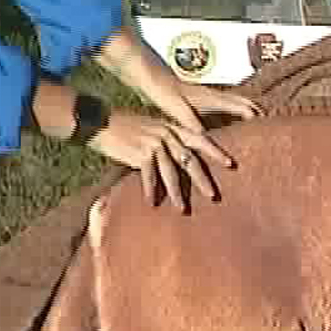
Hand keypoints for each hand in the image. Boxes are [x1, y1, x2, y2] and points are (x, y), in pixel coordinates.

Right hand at [86, 108, 240, 212]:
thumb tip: (177, 161)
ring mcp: (154, 142)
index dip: (216, 152)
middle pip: (190, 159)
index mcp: (172, 127)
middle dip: (203, 179)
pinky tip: (153, 203)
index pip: (200, 139)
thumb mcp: (150, 129)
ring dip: (176, 193)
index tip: (231, 164)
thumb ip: (166, 143)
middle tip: (214, 196)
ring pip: (171, 172)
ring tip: (182, 209)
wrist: (99, 122)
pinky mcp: (140, 152)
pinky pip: (149, 175)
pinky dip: (151, 190)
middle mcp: (167, 133)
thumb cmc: (124, 128)